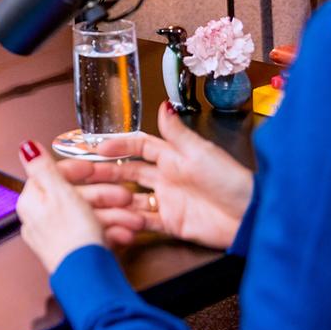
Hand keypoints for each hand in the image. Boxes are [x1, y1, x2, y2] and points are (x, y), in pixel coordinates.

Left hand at [16, 141, 144, 274]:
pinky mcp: (75, 251)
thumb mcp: (61, 193)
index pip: (51, 176)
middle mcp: (41, 220)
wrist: (89, 280)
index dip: (76, 170)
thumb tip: (26, 147)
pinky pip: (94, 234)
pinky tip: (125, 233)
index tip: (94, 168)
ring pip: (88, 216)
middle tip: (124, 196)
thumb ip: (43, 168)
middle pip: (74, 196)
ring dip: (114, 215)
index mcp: (32, 203)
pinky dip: (111, 231)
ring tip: (132, 218)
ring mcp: (58, 237)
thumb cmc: (73, 239)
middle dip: (105, 195)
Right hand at [89, 102, 253, 248]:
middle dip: (105, 172)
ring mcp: (167, 201)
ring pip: (130, 197)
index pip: (139, 146)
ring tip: (93, 198)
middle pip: (128, 172)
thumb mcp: (201, 151)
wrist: (248, 216)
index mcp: (173, 157)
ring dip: (113, 197)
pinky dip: (129, 220)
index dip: (118, 145)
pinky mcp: (171, 223)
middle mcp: (166, 177)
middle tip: (82, 174)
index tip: (98, 147)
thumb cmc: (230, 180)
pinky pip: (144, 221)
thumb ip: (177, 133)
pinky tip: (115, 218)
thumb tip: (164, 106)